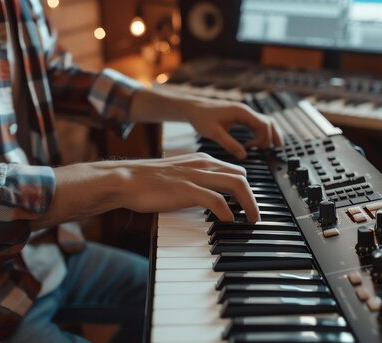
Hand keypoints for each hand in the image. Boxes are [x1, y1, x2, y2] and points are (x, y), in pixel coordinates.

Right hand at [117, 153, 259, 221]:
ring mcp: (196, 176)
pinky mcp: (187, 190)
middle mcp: (203, 165)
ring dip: (249, 205)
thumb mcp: (179, 176)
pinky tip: (229, 221)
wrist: (126, 180)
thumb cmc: (148, 181)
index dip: (247, 189)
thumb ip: (197, 182)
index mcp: (202, 161)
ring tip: (251, 220)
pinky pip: (217, 200)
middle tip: (255, 216)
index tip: (250, 205)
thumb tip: (212, 199)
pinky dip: (227, 212)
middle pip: (241, 177)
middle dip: (253, 197)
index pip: (236, 171)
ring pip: (236, 185)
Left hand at [181, 98, 283, 158]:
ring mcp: (244, 113)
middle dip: (272, 137)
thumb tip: (244, 156)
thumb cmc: (201, 118)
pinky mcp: (240, 117)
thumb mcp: (214, 134)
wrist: (192, 108)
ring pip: (264, 122)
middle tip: (270, 151)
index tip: (253, 149)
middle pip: (268, 123)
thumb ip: (230, 145)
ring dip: (269, 135)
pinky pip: (256, 124)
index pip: (264, 125)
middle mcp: (245, 111)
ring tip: (269, 148)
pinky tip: (254, 144)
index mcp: (242, 113)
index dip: (264, 139)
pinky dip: (260, 133)